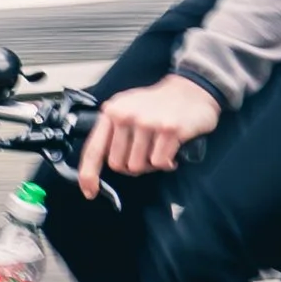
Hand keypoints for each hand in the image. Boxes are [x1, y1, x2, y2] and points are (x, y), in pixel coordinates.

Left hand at [78, 75, 219, 198]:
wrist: (192, 90)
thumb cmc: (157, 104)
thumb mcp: (127, 109)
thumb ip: (112, 133)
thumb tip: (99, 166)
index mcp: (112, 112)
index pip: (93, 149)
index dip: (88, 174)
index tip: (90, 191)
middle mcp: (126, 116)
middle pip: (118, 164)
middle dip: (131, 165)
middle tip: (145, 153)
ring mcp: (147, 123)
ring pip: (138, 166)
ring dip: (150, 164)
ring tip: (158, 148)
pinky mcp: (168, 130)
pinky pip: (159, 163)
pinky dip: (166, 162)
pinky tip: (171, 150)